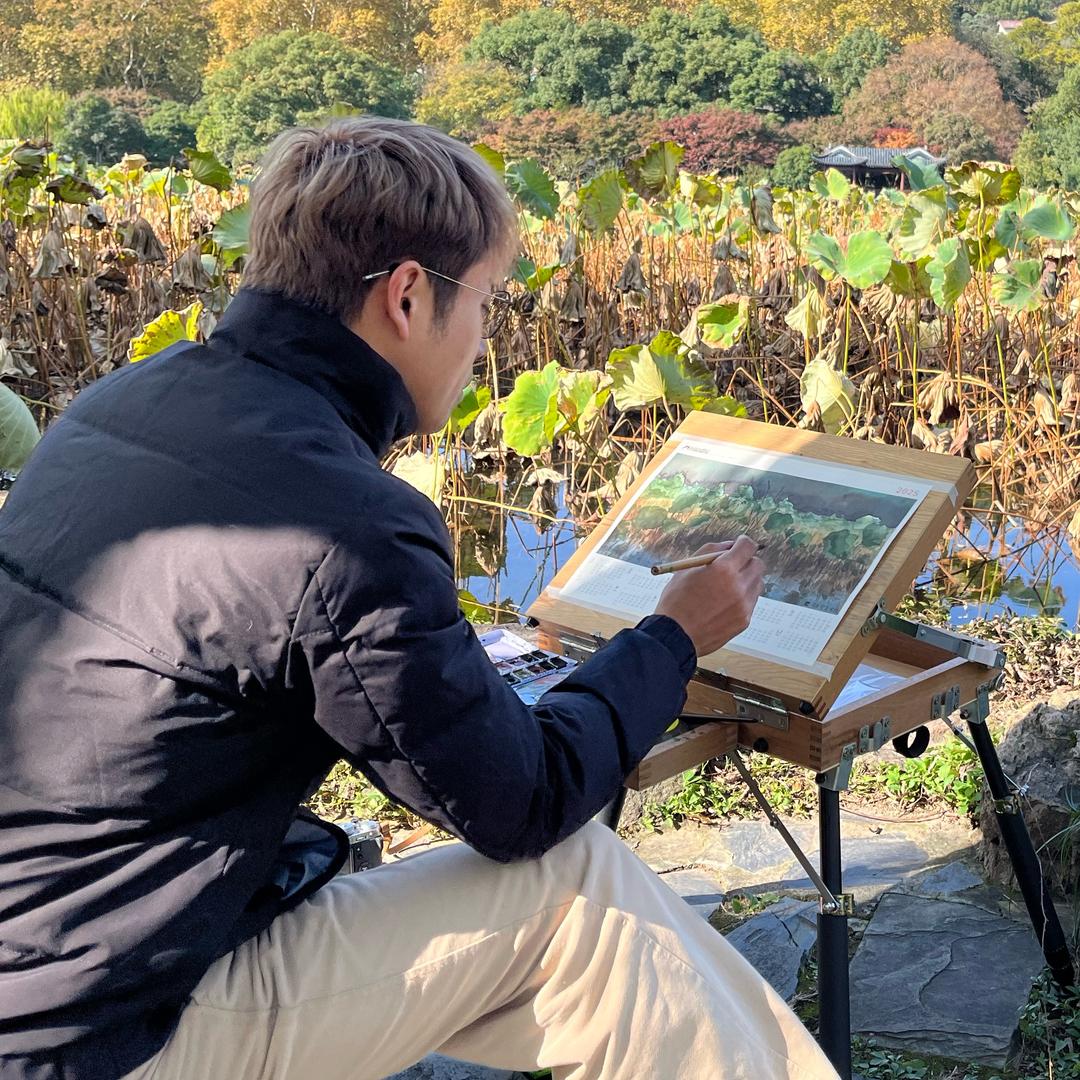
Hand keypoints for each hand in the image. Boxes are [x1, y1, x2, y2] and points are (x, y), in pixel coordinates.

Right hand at [653, 536, 764, 656]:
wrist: (674, 636)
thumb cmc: (676, 600)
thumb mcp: (686, 568)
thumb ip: (711, 551)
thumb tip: (730, 546)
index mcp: (723, 569)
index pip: (748, 546)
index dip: (743, 543)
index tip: (738, 545)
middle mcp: (739, 586)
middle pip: (758, 564)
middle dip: (747, 561)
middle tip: (733, 565)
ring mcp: (744, 605)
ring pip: (757, 584)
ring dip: (746, 580)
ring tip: (726, 587)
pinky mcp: (745, 620)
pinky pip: (751, 602)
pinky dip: (742, 598)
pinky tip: (724, 603)